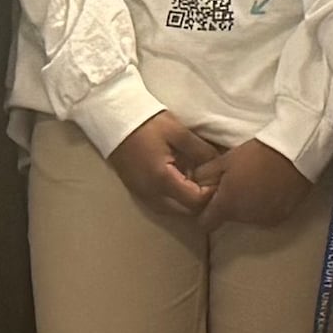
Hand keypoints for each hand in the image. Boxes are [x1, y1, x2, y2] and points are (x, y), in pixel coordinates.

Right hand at [106, 112, 224, 226]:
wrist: (113, 120)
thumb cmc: (147, 124)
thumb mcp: (179, 133)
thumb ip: (202, 151)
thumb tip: (219, 164)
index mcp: (163, 179)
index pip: (196, 201)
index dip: (212, 193)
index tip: (219, 178)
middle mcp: (152, 195)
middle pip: (187, 212)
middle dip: (203, 201)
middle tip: (212, 181)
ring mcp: (143, 196)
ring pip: (175, 212)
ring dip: (189, 202)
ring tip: (198, 181)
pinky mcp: (138, 192)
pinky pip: (163, 206)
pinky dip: (177, 200)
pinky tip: (183, 182)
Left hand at [203, 138, 319, 230]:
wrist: (295, 152)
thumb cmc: (257, 154)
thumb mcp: (225, 160)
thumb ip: (205, 175)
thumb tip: (195, 182)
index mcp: (227, 205)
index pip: (205, 224)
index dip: (203, 213)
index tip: (209, 200)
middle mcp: (244, 219)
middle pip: (228, 218)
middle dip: (229, 204)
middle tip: (236, 182)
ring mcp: (264, 220)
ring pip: (247, 218)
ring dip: (247, 206)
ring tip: (256, 184)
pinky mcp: (281, 218)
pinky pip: (265, 215)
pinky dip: (264, 206)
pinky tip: (270, 189)